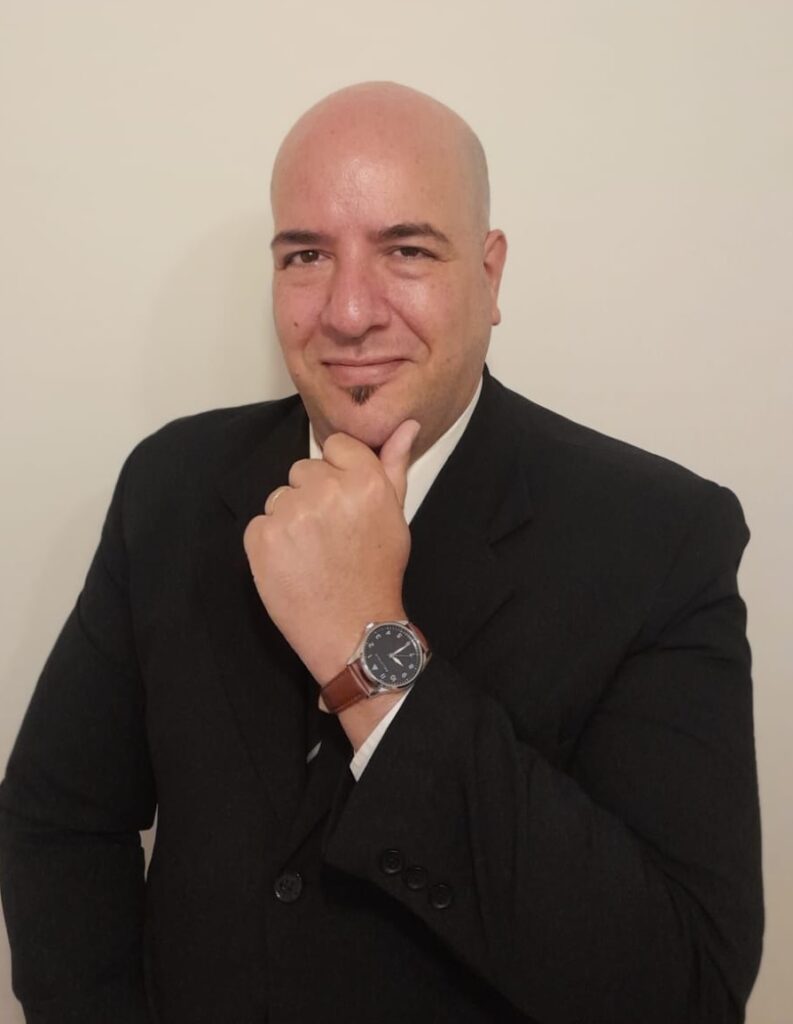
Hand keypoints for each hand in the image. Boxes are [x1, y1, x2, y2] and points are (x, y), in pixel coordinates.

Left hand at [243, 419, 419, 684]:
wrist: (353, 629)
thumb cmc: (377, 572)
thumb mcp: (395, 517)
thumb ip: (395, 466)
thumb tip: (405, 424)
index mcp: (364, 480)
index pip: (335, 445)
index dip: (339, 473)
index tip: (345, 503)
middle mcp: (326, 490)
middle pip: (304, 470)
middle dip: (313, 496)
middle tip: (330, 535)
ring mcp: (290, 513)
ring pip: (280, 496)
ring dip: (291, 519)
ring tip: (312, 553)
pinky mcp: (261, 537)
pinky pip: (260, 523)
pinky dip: (271, 542)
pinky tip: (294, 565)